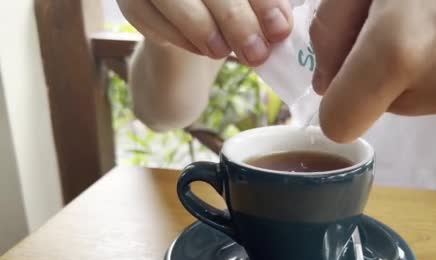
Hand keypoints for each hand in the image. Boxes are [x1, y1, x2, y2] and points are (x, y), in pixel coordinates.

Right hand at [117, 0, 292, 65]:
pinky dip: (181, 38)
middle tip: (258, 51)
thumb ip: (267, 7)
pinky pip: (150, 17)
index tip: (280, 28)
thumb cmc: (230, 15)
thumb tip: (280, 23)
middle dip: (235, 17)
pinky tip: (203, 51)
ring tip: (226, 53)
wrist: (191, 41)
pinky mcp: (131, 2)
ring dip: (204, 28)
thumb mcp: (252, 8)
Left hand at [310, 0, 435, 141]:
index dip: (337, 99)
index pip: (339, 122)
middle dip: (382, 75)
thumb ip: (331, 28)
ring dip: (421, 72)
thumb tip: (326, 83)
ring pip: (421, 102)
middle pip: (382, 109)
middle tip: (411, 21)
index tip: (347, 72)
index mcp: (401, 48)